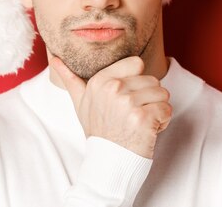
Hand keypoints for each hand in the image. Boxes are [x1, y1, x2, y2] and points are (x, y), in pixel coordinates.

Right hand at [50, 56, 171, 158]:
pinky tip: (148, 131)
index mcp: (100, 81)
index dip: (137, 81)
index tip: (127, 98)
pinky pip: (167, 110)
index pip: (137, 63)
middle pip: (153, 80)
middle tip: (132, 116)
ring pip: (162, 94)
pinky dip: (163, 122)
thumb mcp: (80, 103)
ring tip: (140, 123)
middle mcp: (113, 89)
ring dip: (157, 110)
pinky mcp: (143, 118)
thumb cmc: (98, 131)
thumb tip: (54, 59)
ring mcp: (128, 103)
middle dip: (149, 99)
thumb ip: (70, 79)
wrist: (107, 163)